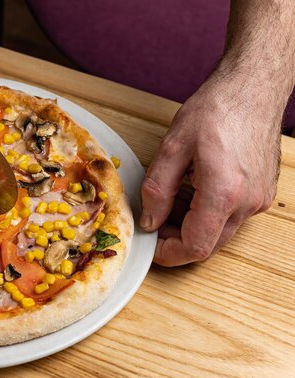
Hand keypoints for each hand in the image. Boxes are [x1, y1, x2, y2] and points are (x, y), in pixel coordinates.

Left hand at [140, 74, 281, 265]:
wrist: (253, 88)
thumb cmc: (217, 109)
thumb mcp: (172, 147)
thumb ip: (157, 190)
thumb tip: (150, 221)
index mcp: (224, 193)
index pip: (195, 246)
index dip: (168, 253)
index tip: (150, 247)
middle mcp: (248, 203)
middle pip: (208, 245)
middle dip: (177, 240)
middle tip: (154, 223)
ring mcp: (259, 199)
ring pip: (220, 233)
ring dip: (191, 227)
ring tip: (169, 201)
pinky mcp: (262, 193)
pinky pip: (231, 217)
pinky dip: (207, 215)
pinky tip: (190, 192)